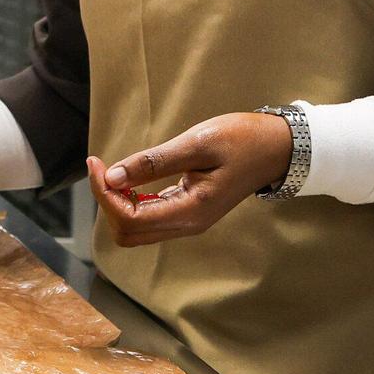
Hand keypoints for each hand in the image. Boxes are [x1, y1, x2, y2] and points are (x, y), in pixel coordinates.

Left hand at [86, 112, 292, 247]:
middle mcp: (187, 224)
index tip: (96, 163)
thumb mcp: (197, 143)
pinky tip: (132, 178)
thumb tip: (112, 176)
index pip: (128, 220)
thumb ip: (153, 162)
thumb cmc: (242, 140)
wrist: (277, 147)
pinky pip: (149, 218)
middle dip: (107, 202)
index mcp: (190, 211)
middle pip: (127, 233)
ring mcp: (188, 221)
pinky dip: (131, 202)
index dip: (104, 194)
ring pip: (136, 229)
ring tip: (114, 170)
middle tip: (102, 167)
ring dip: (117, 203)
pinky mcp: (188, 212)